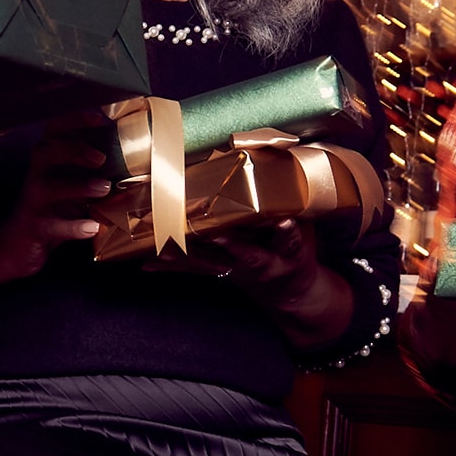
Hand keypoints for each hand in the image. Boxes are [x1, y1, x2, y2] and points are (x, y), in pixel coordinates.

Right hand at [0, 112, 113, 285]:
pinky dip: (74, 226)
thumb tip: (130, 159)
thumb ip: (91, 171)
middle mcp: (36, 176)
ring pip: (48, 187)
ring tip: (104, 188)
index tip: (101, 119)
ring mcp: (33, 202)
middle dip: (73, 149)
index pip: (53, 131)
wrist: (17, 244)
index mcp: (46, 162)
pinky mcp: (35, 228)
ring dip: (78, 186)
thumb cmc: (52, 209)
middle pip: (45, 151)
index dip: (74, 121)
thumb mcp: (69, 185)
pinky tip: (93, 226)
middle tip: (101, 158)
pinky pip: (53, 226)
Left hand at [148, 218, 354, 348]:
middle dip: (232, 245)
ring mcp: (239, 271)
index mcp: (290, 254)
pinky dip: (170, 266)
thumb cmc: (299, 255)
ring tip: (164, 248)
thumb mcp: (309, 232)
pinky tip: (146, 264)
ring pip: (213, 263)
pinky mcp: (220, 272)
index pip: (290, 241)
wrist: (292, 294)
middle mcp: (263, 265)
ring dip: (189, 255)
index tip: (283, 223)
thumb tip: (291, 161)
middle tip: (216, 234)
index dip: (287, 233)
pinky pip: (193, 270)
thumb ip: (298, 205)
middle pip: (248, 255)